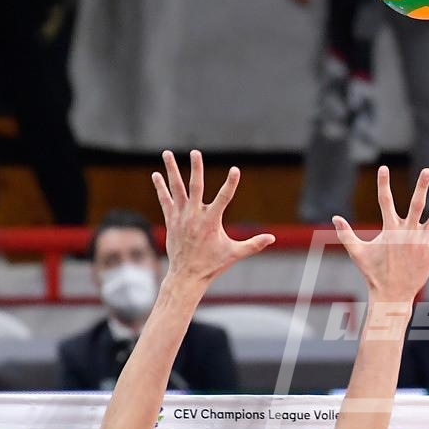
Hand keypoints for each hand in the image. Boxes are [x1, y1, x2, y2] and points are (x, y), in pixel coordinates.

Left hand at [153, 150, 275, 284]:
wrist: (187, 275)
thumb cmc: (212, 264)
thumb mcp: (235, 253)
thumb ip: (253, 244)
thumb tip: (272, 238)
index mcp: (211, 222)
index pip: (224, 198)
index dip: (231, 184)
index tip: (236, 170)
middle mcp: (194, 216)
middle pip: (195, 187)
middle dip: (196, 168)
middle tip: (195, 152)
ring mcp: (181, 217)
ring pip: (176, 189)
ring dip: (172, 170)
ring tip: (167, 153)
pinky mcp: (171, 220)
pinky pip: (165, 200)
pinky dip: (161, 187)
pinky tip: (156, 175)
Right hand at [333, 166, 428, 304]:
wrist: (391, 295)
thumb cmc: (373, 273)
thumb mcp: (357, 252)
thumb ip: (346, 234)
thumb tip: (334, 218)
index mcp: (390, 230)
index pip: (385, 201)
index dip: (383, 184)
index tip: (383, 168)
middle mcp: (407, 232)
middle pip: (416, 204)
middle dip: (422, 186)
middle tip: (427, 170)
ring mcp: (421, 242)